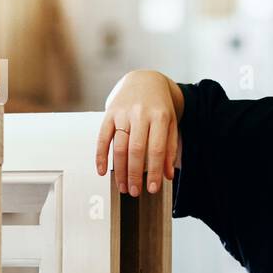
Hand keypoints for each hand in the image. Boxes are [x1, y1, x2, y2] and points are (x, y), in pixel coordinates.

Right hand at [95, 70, 180, 195]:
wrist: (145, 79)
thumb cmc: (160, 105)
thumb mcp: (171, 123)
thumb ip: (170, 148)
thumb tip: (167, 174)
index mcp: (159, 117)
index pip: (156, 149)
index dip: (154, 171)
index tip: (152, 188)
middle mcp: (140, 114)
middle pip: (136, 150)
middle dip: (134, 174)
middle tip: (135, 192)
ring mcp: (123, 113)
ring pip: (119, 146)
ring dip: (119, 170)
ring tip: (123, 187)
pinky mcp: (109, 113)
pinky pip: (102, 137)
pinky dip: (100, 155)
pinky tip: (102, 171)